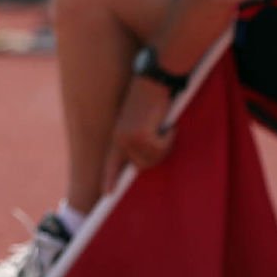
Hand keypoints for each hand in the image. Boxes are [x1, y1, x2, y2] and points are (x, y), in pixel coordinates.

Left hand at [101, 72, 174, 193]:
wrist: (152, 82)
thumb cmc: (148, 101)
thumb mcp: (138, 123)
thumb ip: (137, 141)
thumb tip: (141, 162)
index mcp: (117, 136)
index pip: (110, 162)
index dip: (109, 178)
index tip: (107, 194)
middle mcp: (119, 139)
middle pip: (142, 165)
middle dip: (157, 155)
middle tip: (163, 136)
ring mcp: (130, 138)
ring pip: (154, 158)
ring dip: (164, 146)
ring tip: (162, 127)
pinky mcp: (142, 135)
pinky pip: (162, 148)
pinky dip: (169, 138)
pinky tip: (165, 124)